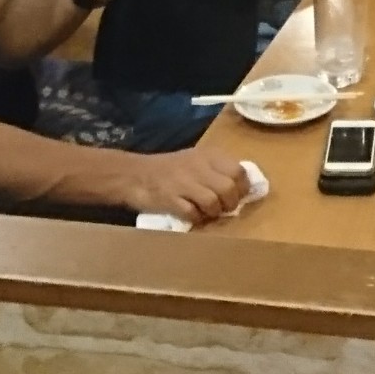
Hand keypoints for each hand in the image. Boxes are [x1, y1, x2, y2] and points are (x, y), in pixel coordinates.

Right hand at [122, 148, 251, 223]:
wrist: (133, 175)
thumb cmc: (168, 170)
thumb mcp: (195, 161)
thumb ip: (217, 170)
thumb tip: (241, 188)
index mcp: (207, 155)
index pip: (239, 171)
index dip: (242, 187)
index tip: (237, 196)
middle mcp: (198, 166)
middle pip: (229, 188)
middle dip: (230, 203)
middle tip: (223, 208)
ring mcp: (183, 183)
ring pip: (214, 202)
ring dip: (213, 213)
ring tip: (207, 212)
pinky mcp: (170, 199)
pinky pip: (193, 213)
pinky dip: (196, 218)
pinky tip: (191, 215)